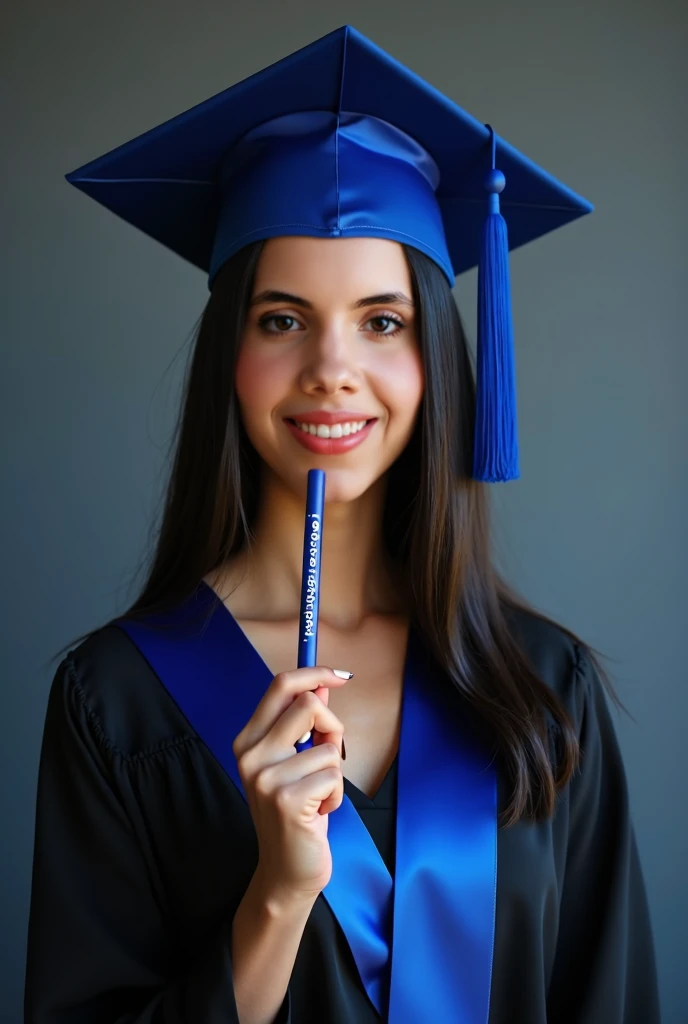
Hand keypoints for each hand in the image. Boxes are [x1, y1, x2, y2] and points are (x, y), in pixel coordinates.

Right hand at [232, 666, 349, 903]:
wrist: (285, 871)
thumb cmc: (297, 812)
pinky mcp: (286, 800)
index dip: (314, 673)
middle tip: (329, 754)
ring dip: (334, 772)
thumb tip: (323, 684)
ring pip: (328, 745)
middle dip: (333, 726)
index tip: (340, 676)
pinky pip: (333, 775)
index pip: (280, 686)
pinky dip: (336, 794)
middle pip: (309, 704)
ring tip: (318, 795)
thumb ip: (306, 724)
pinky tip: (319, 812)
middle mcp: (251, 755)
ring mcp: (266, 778)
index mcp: (249, 740)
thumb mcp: (296, 762)